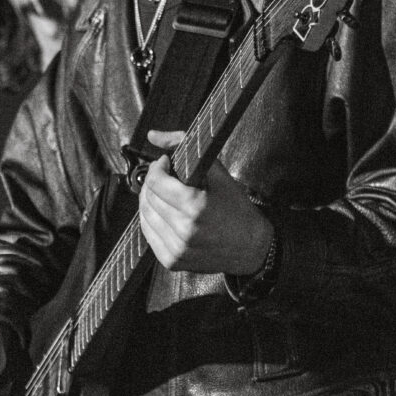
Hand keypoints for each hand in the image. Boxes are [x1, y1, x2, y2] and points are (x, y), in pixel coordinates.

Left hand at [139, 129, 273, 275]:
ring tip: (165, 194)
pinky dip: (152, 220)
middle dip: (153, 182)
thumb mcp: (218, 173)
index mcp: (195, 206)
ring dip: (150, 200)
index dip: (157, 168)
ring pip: (145, 216)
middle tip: (165, 177)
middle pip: (148, 198)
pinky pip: (148, 235)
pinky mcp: (172, 261)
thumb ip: (184, 146)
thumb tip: (153, 134)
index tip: (166, 163)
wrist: (251, 248)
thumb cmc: (237, 209)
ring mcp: (177, 249)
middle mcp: (184, 230)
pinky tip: (165, 212)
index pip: (155, 181)